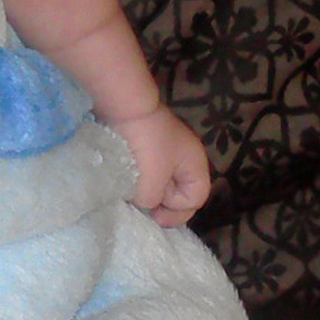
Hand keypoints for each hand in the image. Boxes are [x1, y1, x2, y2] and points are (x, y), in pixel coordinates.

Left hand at [109, 102, 210, 227]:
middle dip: (161, 201)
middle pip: (179, 189)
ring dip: (146, 188)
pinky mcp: (145, 140)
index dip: (177, 211)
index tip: (154, 212)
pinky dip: (137, 175)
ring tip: (130, 191)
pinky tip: (124, 177)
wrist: (124, 106)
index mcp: (195, 163)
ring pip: (161, 179)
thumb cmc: (144, 146)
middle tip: (141, 204)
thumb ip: (152, 200)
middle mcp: (184, 154)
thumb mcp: (151, 184)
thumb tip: (145, 198)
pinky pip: (146, 166)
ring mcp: (165, 146)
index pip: (196, 199)